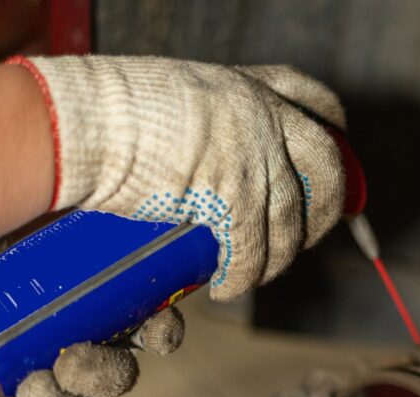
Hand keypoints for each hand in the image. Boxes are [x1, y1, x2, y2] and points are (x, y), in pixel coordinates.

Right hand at [9, 56, 346, 300]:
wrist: (80, 124)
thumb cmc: (110, 113)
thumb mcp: (181, 98)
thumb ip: (217, 121)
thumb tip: (229, 159)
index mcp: (249, 85)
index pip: (313, 100)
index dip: (336, 132)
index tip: (339, 153)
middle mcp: (262, 115)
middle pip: (326, 167)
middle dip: (325, 210)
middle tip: (306, 238)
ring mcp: (252, 154)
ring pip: (293, 221)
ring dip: (279, 257)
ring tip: (256, 273)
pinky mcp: (233, 194)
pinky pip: (254, 251)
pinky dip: (244, 276)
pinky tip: (226, 287)